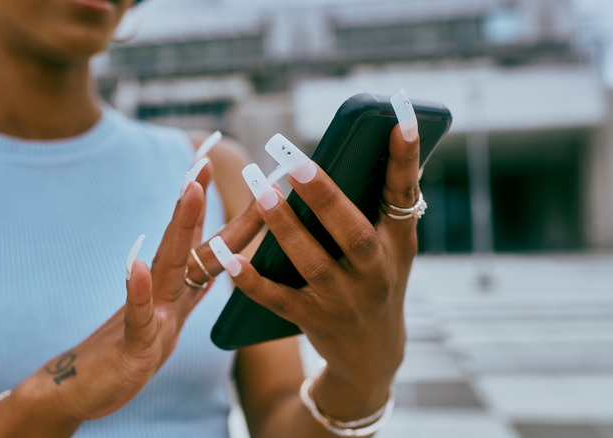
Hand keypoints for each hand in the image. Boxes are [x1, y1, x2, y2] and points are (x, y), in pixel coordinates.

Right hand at [16, 162, 264, 424]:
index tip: (226, 168)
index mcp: (177, 290)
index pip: (202, 243)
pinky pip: (138, 317)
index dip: (222, 209)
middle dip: (202, 200)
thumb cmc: (131, 353)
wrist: (83, 388)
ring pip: (167, 265)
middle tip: (209, 159)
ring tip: (190, 189)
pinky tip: (134, 266)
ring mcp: (148, 315)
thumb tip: (221, 259)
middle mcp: (163, 293)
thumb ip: (192, 285)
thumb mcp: (171, 317)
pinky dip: (137, 292)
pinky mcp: (133, 345)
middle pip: (191, 243)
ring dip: (179, 226)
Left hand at [217, 123, 420, 406]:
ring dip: (285, 228)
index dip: (406, 160)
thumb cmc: (377, 283)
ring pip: (313, 263)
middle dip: (325, 196)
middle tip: (294, 161)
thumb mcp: (392, 250)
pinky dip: (253, 281)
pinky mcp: (314, 321)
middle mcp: (376, 273)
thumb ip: (378, 207)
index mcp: (398, 245)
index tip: (401, 118)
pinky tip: (231, 259)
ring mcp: (345, 301)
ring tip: (261, 191)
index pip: (405, 197)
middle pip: (353, 233)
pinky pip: (279, 300)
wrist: (373, 356)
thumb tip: (368, 147)